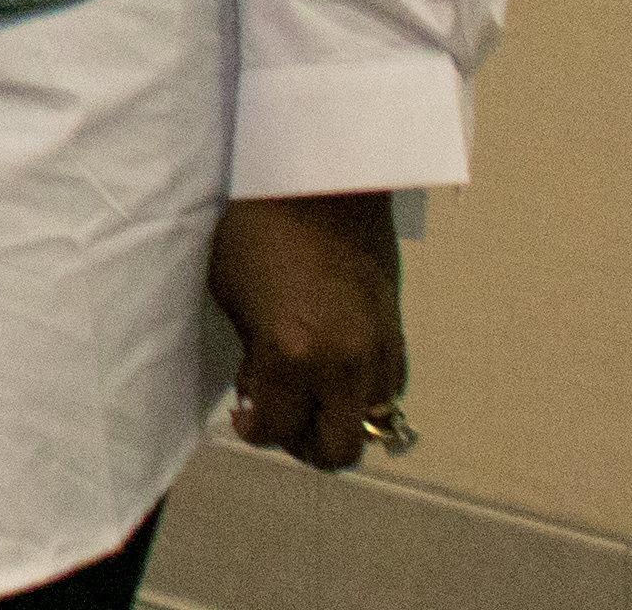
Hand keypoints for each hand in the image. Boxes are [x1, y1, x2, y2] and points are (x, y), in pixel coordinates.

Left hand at [209, 192, 410, 471]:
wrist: (319, 180)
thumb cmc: (257, 226)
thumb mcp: (233, 296)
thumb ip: (252, 358)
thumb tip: (260, 394)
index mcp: (292, 354)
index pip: (275, 430)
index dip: (253, 428)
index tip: (244, 414)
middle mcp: (344, 363)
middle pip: (337, 451)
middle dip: (303, 442)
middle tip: (280, 415)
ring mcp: (378, 349)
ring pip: (372, 423)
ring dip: (339, 419)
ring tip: (308, 392)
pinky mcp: (397, 330)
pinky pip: (390, 388)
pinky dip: (364, 392)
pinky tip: (336, 368)